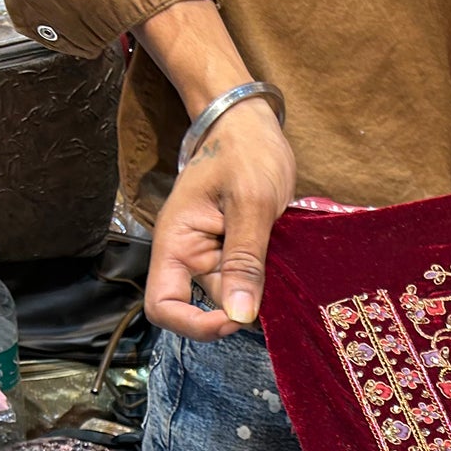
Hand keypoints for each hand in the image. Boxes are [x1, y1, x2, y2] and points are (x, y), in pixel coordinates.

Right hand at [145, 97, 296, 340]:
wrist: (249, 124)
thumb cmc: (244, 152)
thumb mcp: (250, 204)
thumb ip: (244, 261)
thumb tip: (239, 315)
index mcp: (176, 243)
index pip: (164, 305)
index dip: (195, 325)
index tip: (235, 320)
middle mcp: (190, 256)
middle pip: (208, 307)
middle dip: (242, 306)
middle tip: (279, 287)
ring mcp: (214, 256)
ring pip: (236, 297)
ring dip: (262, 292)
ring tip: (286, 266)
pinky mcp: (236, 254)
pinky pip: (251, 282)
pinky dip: (269, 282)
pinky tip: (287, 267)